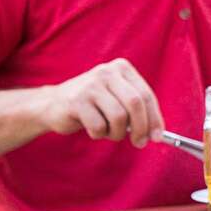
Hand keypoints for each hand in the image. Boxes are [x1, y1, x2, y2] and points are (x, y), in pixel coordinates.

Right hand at [41, 59, 163, 147]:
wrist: (52, 104)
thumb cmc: (93, 105)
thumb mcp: (117, 99)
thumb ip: (137, 111)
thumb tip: (156, 133)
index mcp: (122, 68)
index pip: (146, 95)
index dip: (154, 118)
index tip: (158, 136)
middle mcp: (106, 72)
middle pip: (135, 104)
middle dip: (141, 128)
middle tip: (140, 143)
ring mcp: (90, 86)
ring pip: (118, 117)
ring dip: (117, 133)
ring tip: (110, 133)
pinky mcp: (76, 101)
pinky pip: (98, 126)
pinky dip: (100, 134)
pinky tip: (93, 129)